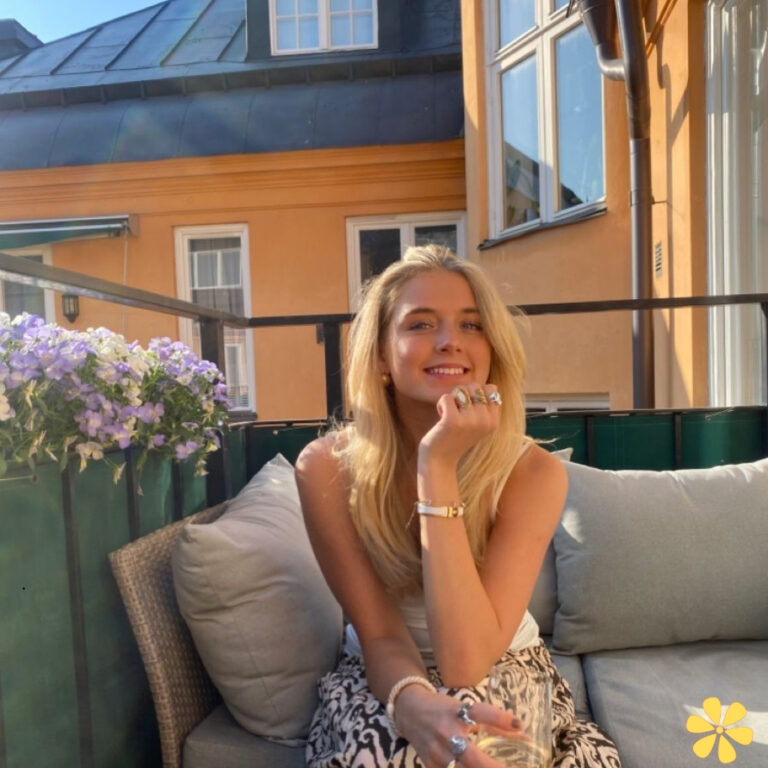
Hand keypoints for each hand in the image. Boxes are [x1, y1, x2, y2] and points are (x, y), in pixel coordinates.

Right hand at [395, 687, 522, 767]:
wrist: (409, 712)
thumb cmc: (441, 709)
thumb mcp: (463, 708)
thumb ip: (491, 721)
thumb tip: (521, 729)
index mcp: (456, 713)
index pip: (479, 713)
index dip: (500, 718)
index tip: (519, 725)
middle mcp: (447, 732)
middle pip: (473, 757)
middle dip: (492, 767)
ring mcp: (438, 753)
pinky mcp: (431, 765)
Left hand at [419, 383, 501, 467]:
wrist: (440, 460)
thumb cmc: (456, 438)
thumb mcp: (479, 424)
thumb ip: (486, 407)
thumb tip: (492, 386)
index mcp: (494, 421)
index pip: (491, 389)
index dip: (476, 394)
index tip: (469, 410)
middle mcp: (485, 421)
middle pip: (475, 386)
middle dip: (463, 394)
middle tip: (458, 412)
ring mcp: (470, 421)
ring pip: (461, 389)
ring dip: (452, 400)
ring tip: (450, 415)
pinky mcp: (453, 421)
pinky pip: (446, 397)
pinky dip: (441, 405)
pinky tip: (441, 418)